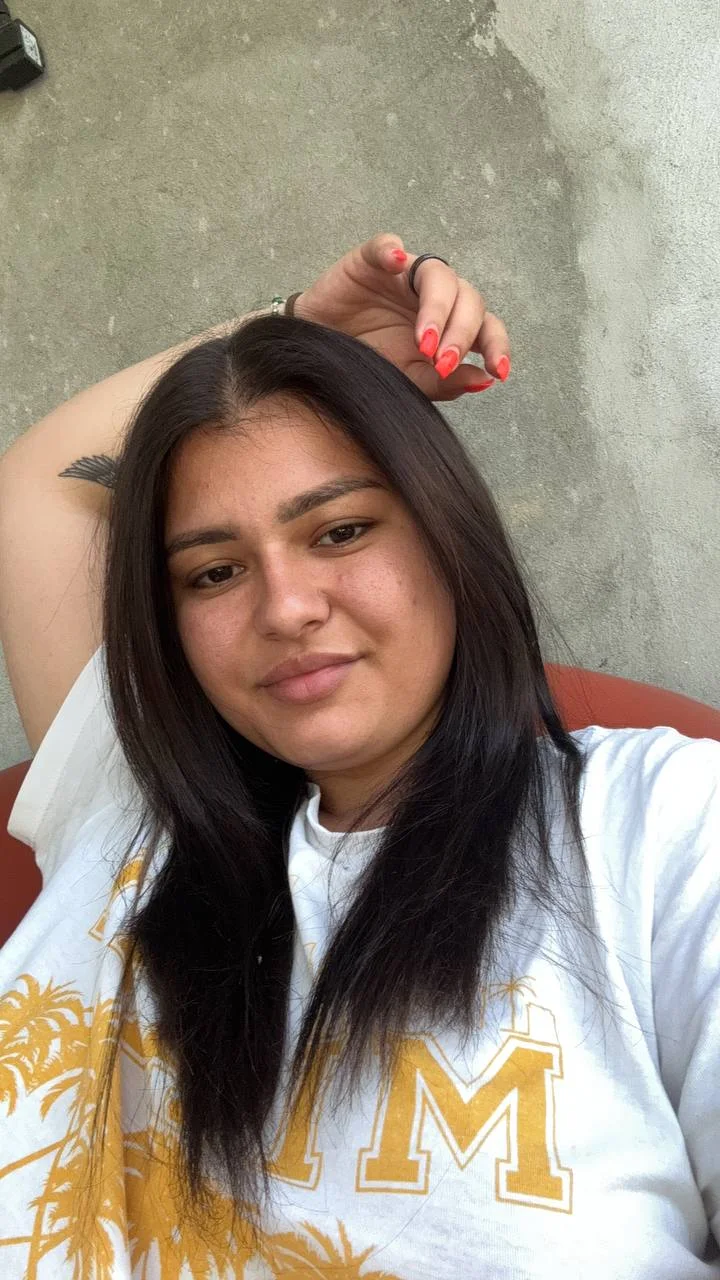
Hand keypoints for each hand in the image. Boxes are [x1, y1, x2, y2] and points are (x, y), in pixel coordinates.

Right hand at [292, 232, 510, 400]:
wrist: (319, 348)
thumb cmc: (368, 358)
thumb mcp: (407, 379)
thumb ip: (445, 383)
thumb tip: (484, 381)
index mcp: (451, 323)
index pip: (486, 326)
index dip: (496, 345)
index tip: (498, 372)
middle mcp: (436, 295)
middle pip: (468, 299)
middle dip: (460, 334)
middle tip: (442, 363)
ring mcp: (406, 274)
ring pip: (439, 275)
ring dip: (437, 308)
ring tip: (424, 341)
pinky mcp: (372, 259)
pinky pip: (386, 246)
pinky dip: (391, 251)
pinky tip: (393, 264)